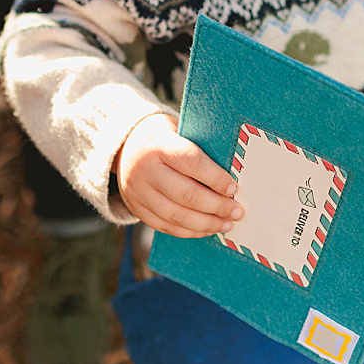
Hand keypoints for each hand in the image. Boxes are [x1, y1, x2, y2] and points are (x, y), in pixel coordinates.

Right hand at [115, 114, 242, 237]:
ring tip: (226, 223)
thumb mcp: (179, 132)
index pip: (191, 162)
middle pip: (185, 194)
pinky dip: (189, 231)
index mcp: (158, 144)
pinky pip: (165, 226)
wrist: (127, 146)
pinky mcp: (136, 208)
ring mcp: (137, 192)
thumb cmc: (165, 138)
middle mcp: (144, 169)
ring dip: (206, 223)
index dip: (215, 178)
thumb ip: (201, 151)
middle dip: (216, 206)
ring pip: (175, 216)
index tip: (234, 187)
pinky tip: (207, 229)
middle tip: (236, 211)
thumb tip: (231, 180)